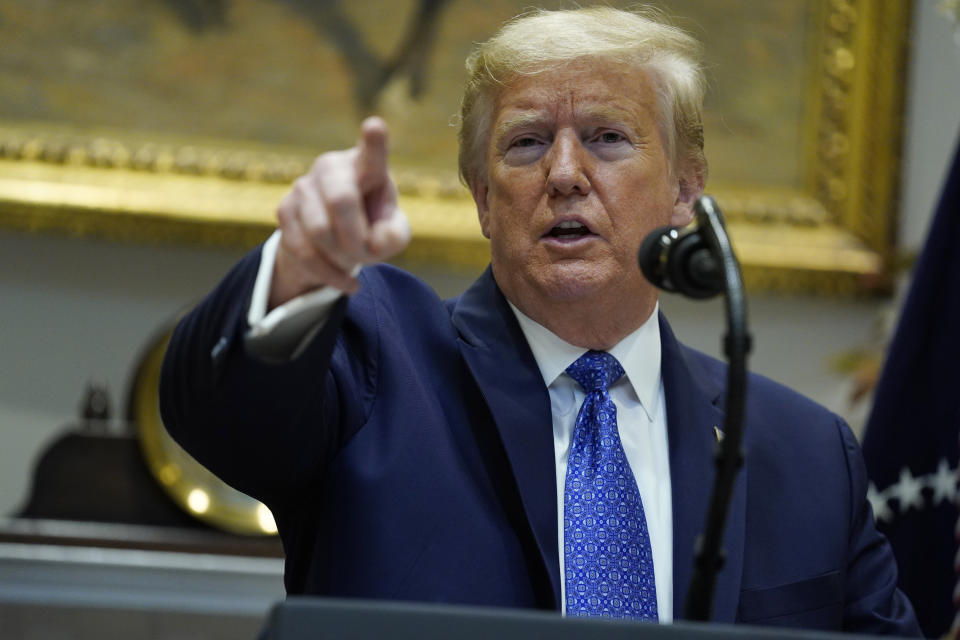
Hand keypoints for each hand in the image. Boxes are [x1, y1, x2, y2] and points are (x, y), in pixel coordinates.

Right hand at [269, 117, 410, 308]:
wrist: (335, 239)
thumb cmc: (373, 226)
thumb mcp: (393, 233)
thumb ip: (394, 236)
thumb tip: (377, 242)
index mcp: (366, 166)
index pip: (372, 152)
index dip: (374, 141)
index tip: (375, 126)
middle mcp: (331, 167)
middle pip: (341, 201)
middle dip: (356, 237)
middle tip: (368, 256)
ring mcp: (303, 185)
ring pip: (319, 231)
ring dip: (342, 257)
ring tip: (355, 264)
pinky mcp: (283, 209)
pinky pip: (303, 250)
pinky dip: (329, 273)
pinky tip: (346, 282)